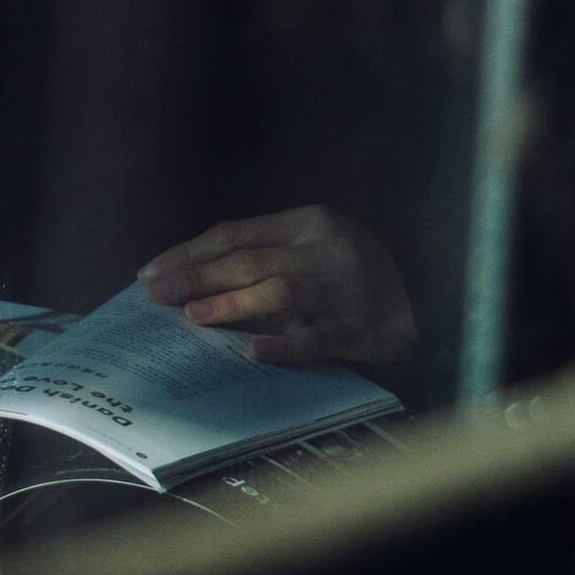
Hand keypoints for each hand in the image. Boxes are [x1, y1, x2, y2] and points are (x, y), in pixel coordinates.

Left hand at [138, 207, 415, 368]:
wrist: (423, 297)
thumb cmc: (348, 272)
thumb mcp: (310, 247)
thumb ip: (262, 255)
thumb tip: (192, 279)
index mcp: (307, 222)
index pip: (236, 233)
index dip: (190, 252)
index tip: (151, 272)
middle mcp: (323, 250)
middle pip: (250, 260)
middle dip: (197, 276)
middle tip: (156, 294)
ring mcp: (342, 289)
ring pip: (279, 292)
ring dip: (232, 304)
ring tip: (193, 316)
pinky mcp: (359, 329)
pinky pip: (315, 338)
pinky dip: (282, 345)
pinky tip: (250, 351)